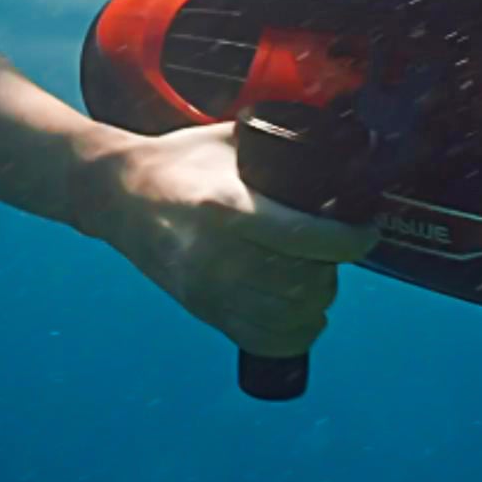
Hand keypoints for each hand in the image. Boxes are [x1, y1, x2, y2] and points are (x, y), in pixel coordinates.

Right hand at [75, 123, 379, 356]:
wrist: (116, 195)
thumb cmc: (176, 164)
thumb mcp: (229, 143)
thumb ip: (278, 149)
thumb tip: (334, 150)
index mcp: (229, 209)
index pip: (309, 239)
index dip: (351, 241)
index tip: (366, 231)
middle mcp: (218, 256)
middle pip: (304, 282)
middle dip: (333, 269)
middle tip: (334, 250)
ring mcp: (208, 289)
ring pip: (289, 316)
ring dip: (316, 302)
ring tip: (316, 279)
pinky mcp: (202, 309)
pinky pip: (261, 339)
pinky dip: (292, 334)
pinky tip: (301, 315)